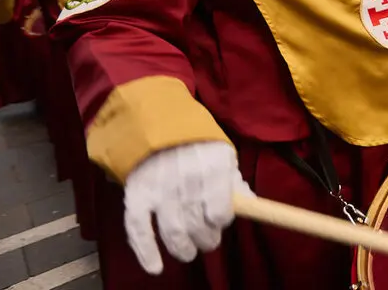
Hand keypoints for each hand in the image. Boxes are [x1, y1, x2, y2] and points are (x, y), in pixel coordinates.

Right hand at [124, 141, 249, 274]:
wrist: (156, 120)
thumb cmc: (196, 140)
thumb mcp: (223, 152)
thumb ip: (234, 180)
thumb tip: (251, 204)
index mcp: (213, 168)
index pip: (220, 212)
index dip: (221, 221)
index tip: (219, 221)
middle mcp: (187, 180)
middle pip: (198, 226)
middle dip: (205, 240)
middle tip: (206, 239)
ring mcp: (159, 189)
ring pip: (173, 232)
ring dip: (183, 248)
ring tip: (188, 251)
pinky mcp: (136, 195)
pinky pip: (139, 230)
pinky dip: (146, 252)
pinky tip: (155, 267)